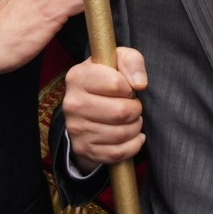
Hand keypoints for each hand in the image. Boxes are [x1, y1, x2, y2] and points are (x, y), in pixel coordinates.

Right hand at [63, 46, 147, 173]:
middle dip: (135, 109)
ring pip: (121, 133)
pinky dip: (133, 145)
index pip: (116, 84)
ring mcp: (75, 128)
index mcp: (77, 77)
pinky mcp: (83, 148)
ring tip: (131, 119)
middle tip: (133, 106)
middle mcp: (72, 103)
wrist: (87, 107)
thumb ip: (132, 61)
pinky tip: (133, 136)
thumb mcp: (118, 60)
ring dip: (135, 127)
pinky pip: (117, 153)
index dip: (129, 87)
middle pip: (121, 112)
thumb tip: (140, 83)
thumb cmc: (107, 80)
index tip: (126, 88)